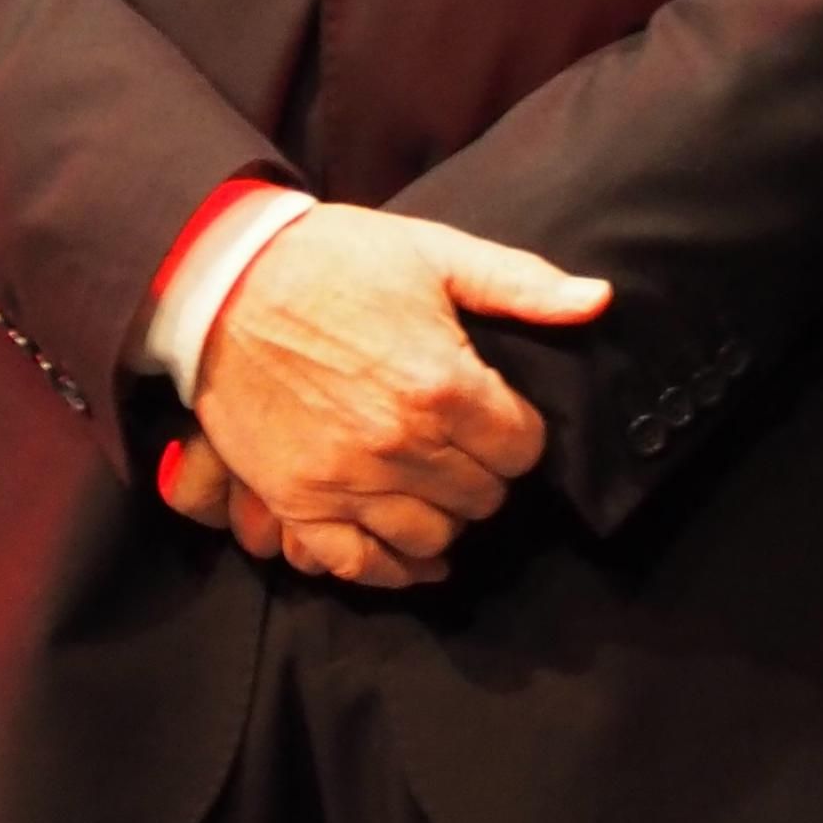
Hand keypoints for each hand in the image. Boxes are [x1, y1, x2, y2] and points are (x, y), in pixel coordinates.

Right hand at [174, 204, 609, 591]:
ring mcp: (347, 480)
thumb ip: (520, 283)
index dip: (519, 432)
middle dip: (485, 471)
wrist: (224, 281)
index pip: (523, 449)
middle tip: (466, 445)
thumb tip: (599, 301)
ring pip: (433, 537)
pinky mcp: (300, 501)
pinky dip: (393, 571)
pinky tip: (413, 559)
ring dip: (445, 517)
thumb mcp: (433, 252)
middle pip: (483, 497)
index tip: (500, 415)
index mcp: (442, 385)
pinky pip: (360, 564)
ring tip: (436, 486)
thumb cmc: (334, 260)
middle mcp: (400, 444)